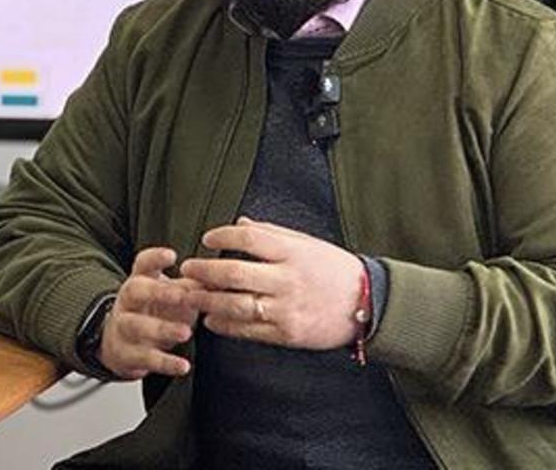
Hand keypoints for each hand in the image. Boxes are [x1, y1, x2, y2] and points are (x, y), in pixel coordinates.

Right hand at [99, 247, 200, 379]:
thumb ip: (194, 287)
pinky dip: (164, 363)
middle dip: (159, 292)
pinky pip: (143, 358)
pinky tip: (183, 365)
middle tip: (183, 296)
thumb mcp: (170, 295)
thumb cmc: (153, 313)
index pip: (142, 263)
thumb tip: (224, 277)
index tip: (172, 255)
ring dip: (161, 329)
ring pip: (135, 325)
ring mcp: (123, 327)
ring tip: (185, 333)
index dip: (155, 258)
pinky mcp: (126, 354)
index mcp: (140, 281)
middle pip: (134, 290)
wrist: (119, 344)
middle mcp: (128, 302)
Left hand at [179, 217, 364, 349]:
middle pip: (234, 272)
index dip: (223, 235)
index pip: (249, 237)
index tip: (207, 238)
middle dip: (204, 271)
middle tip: (187, 268)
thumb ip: (273, 233)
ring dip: (207, 300)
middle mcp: (287, 279)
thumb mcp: (308, 243)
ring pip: (236, 304)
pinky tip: (212, 319)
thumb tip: (241, 223)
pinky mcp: (287, 334)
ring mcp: (286, 308)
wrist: (368, 304)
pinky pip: (248, 330)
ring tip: (191, 295)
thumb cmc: (336, 271)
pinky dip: (225, 325)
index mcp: (293, 252)